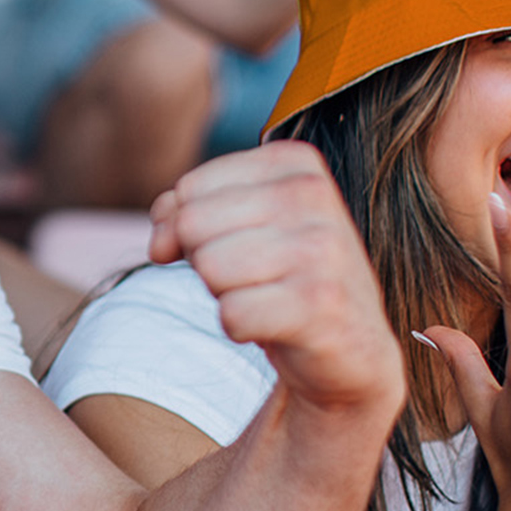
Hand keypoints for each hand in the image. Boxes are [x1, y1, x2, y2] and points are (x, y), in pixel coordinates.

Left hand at [148, 142, 403, 416]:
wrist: (351, 347)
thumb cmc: (282, 277)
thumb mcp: (236, 227)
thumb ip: (182, 212)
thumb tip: (159, 242)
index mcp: (296, 164)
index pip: (190, 188)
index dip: (191, 229)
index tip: (237, 246)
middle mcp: (313, 194)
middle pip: (193, 224)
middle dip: (207, 260)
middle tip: (253, 276)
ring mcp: (322, 247)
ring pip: (209, 268)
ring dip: (225, 294)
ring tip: (267, 296)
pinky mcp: (320, 302)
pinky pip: (231, 313)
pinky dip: (240, 327)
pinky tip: (275, 324)